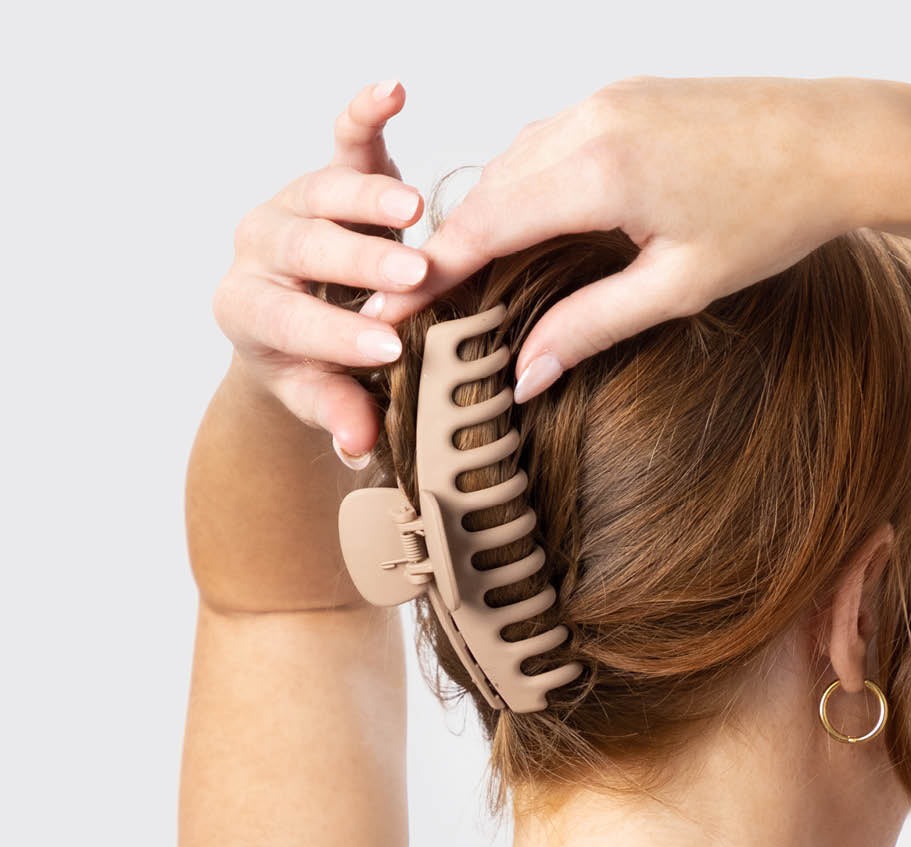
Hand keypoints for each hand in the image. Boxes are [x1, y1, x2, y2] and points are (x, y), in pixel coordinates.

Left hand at [210, 80, 427, 460]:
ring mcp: (294, 204)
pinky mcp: (329, 174)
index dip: (336, 337)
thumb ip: (336, 414)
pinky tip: (393, 93)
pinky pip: (342, 139)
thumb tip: (358, 443)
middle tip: (414, 272)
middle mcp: (261, 249)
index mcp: (247, 308)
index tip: (388, 350)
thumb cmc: (308, 365)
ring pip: (325, 192)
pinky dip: (365, 113)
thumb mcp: (317, 397)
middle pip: (306, 247)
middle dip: (362, 260)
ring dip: (372, 198)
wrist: (299, 324)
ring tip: (416, 210)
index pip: (289, 321)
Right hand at [387, 75, 907, 403]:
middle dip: (448, 246)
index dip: (430, 272)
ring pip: (513, 160)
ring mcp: (606, 99)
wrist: (841, 142)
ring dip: (486, 213)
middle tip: (421, 302)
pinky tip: (529, 221)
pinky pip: (548, 139)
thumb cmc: (774, 214)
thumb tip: (526, 373)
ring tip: (467, 273)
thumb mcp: (678, 288)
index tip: (391, 306)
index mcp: (599, 172)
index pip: (482, 225)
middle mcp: (589, 122)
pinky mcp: (625, 95)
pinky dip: (524, 183)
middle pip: (486, 190)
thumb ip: (590, 327)